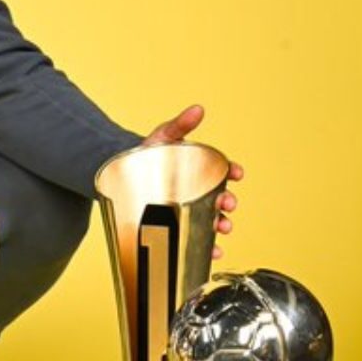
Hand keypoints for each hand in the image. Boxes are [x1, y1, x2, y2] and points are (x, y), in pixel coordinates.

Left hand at [144, 105, 244, 258]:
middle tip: (226, 204)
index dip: (232, 171)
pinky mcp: (179, 225)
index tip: (236, 173)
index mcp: (200, 170)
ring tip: (221, 228)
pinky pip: (198, 239)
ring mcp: (191, 209)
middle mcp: (200, 191)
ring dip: (222, 225)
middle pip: (222, 198)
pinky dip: (209, 248)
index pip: (223, 171)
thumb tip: (198, 109)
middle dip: (228, 202)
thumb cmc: (150, 154)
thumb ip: (180, 124)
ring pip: (214, 220)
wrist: (124, 173)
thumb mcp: (164, 137)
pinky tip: (213, 252)